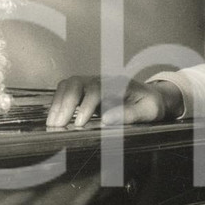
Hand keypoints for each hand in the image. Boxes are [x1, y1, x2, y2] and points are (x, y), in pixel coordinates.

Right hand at [46, 75, 183, 128]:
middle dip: (66, 103)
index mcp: (119, 84)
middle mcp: (103, 79)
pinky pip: (67, 91)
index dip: (87, 105)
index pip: (97, 89)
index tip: (80, 123)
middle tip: (58, 125)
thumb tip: (107, 120)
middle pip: (78, 83)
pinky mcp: (86, 90)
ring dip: (59, 103)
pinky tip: (54, 118)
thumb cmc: (151, 105)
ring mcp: (93, 83)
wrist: (152, 96)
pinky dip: (59, 103)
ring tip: (52, 123)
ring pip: (69, 85)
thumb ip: (130, 114)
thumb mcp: (149, 111)